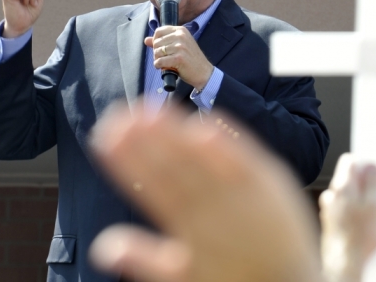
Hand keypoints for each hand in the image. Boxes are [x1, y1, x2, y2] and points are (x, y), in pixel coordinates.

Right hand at [88, 103, 320, 281]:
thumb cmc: (234, 279)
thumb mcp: (186, 277)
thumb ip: (146, 261)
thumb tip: (103, 247)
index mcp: (191, 234)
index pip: (154, 190)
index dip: (129, 163)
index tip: (105, 139)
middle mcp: (216, 213)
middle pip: (175, 170)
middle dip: (145, 143)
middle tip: (119, 116)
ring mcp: (245, 196)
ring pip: (205, 160)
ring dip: (177, 133)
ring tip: (151, 110)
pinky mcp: (272, 184)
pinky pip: (246, 159)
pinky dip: (227, 142)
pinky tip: (205, 123)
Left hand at [145, 26, 212, 89]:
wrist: (204, 72)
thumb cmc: (190, 59)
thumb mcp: (179, 46)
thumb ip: (163, 41)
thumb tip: (146, 40)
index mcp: (181, 30)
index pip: (159, 31)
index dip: (156, 41)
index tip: (161, 49)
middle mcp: (181, 36)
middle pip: (156, 42)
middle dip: (157, 52)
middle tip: (165, 59)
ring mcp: (180, 47)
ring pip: (157, 52)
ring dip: (158, 60)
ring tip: (166, 63)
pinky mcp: (179, 58)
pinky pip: (159, 61)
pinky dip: (159, 66)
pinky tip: (164, 67)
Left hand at [319, 154, 375, 281]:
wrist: (343, 264)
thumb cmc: (357, 237)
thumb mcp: (374, 204)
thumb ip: (373, 181)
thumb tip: (372, 165)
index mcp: (343, 186)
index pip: (352, 162)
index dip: (369, 164)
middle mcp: (335, 196)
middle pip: (362, 186)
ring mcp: (334, 211)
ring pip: (362, 205)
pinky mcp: (336, 226)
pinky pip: (357, 218)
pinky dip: (372, 224)